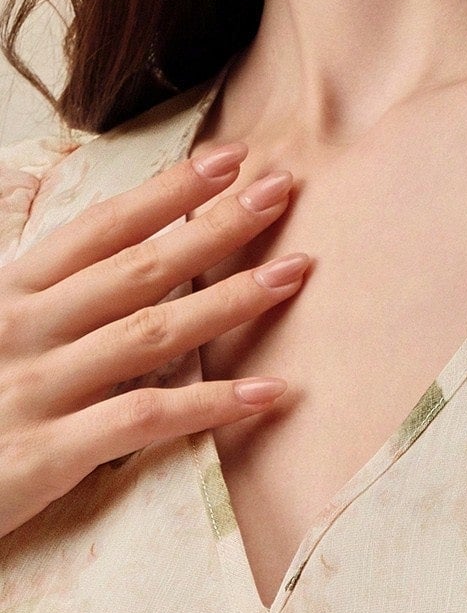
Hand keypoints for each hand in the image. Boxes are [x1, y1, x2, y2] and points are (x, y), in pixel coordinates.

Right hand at [0, 140, 304, 541]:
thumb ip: (45, 301)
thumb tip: (111, 264)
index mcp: (9, 294)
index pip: (101, 229)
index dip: (168, 192)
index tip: (229, 160)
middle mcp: (24, 328)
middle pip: (138, 268)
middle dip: (215, 226)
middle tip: (282, 191)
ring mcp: (36, 388)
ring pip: (150, 332)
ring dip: (228, 300)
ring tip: (292, 274)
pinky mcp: (48, 452)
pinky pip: (144, 419)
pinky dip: (212, 405)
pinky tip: (270, 393)